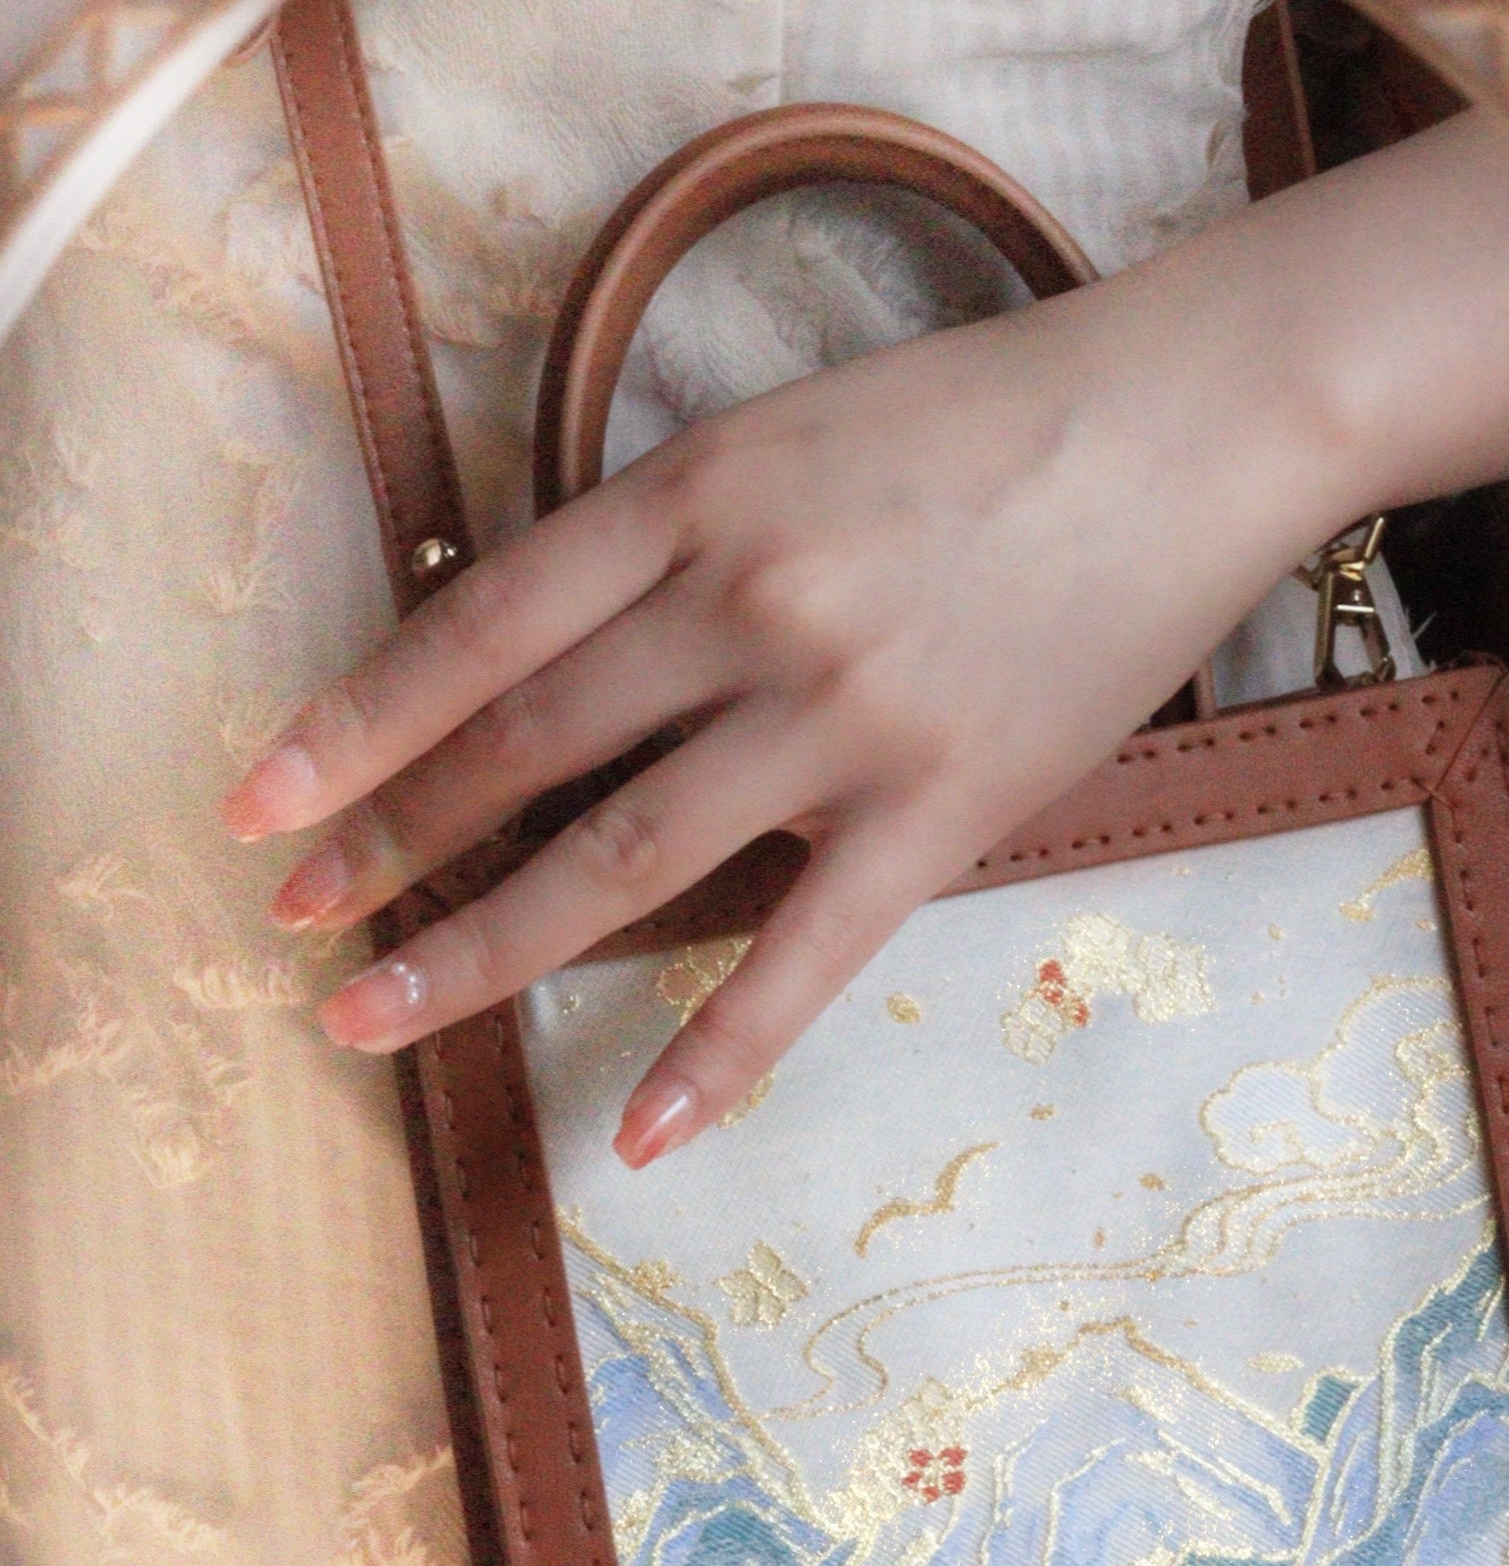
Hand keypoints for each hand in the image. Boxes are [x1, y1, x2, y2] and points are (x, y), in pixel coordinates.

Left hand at [222, 112, 1508, 1164]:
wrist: (1185, 428)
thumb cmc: (984, 430)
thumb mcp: (785, 440)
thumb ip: (670, 544)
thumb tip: (548, 659)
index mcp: (694, 494)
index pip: (482, 628)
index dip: (360, 725)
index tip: (266, 805)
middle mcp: (746, 604)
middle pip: (525, 750)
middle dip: (392, 847)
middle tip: (297, 923)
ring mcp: (841, 717)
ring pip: (623, 857)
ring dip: (484, 950)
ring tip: (380, 1019)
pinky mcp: (938, 810)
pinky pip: (803, 959)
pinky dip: (716, 1055)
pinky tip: (639, 1138)